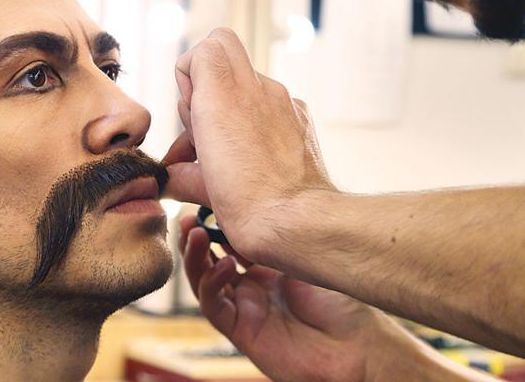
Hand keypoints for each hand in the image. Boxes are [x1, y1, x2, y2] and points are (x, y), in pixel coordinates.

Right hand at [163, 28, 334, 266]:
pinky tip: (252, 156)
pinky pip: (270, 103)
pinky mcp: (301, 118)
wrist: (298, 221)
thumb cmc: (248, 202)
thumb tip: (174, 177)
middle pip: (223, 54)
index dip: (188, 75)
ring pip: (245, 82)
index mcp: (225, 95)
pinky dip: (255, 121)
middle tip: (203, 130)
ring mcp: (284, 102)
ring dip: (229, 107)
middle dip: (205, 88)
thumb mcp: (197, 185)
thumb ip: (179, 169)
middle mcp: (258, 89)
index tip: (191, 112)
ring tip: (224, 151)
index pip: (207, 45)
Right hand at [179, 215, 409, 381]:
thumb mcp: (305, 255)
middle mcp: (251, 286)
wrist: (357, 346)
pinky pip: (214, 306)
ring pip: (203, 281)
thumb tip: (253, 201)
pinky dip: (212, 284)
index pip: (227, 241)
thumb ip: (278, 235)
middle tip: (187, 217)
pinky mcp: (241, 331)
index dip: (212, 222)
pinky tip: (223, 264)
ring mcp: (244, 308)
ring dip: (196, 257)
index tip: (203, 199)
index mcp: (265, 266)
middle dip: (194, 238)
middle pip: (208, 259)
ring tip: (196, 233)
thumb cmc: (342, 300)